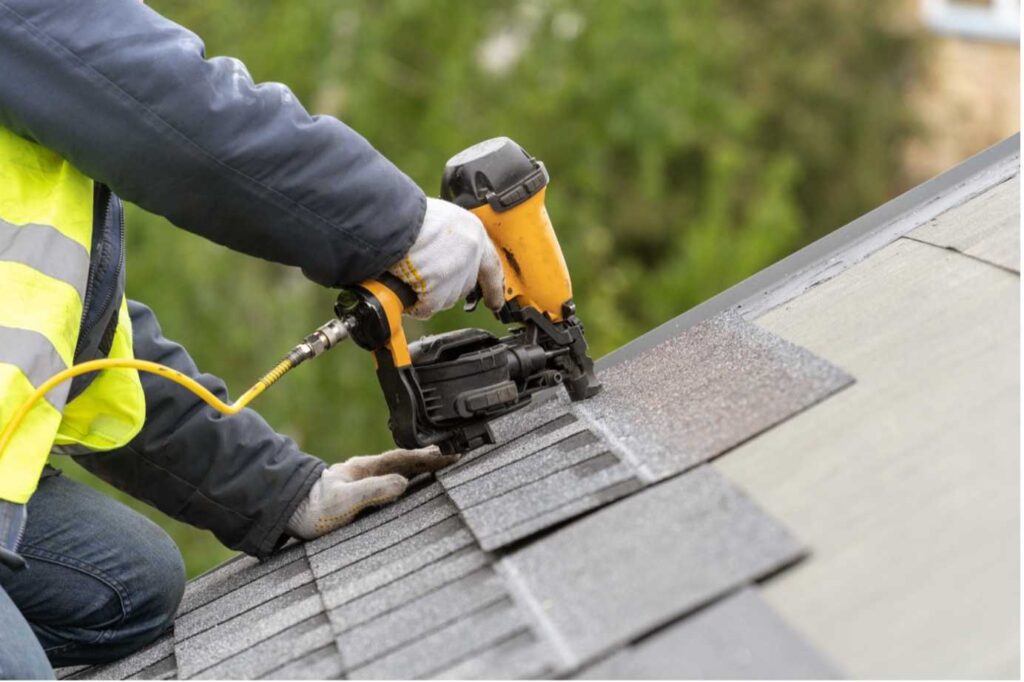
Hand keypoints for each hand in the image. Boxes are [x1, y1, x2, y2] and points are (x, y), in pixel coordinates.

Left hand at [285, 447, 457, 539]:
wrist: (287, 513)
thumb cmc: (312, 509)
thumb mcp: (344, 501)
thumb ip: (373, 491)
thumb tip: (402, 483)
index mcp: (365, 468)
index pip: (404, 459)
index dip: (428, 457)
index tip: (450, 455)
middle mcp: (365, 471)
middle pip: (403, 461)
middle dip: (428, 458)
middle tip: (452, 455)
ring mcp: (361, 481)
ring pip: (397, 469)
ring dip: (418, 467)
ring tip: (437, 465)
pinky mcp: (357, 494)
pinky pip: (388, 481)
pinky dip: (405, 478)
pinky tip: (408, 484)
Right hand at [389, 198, 504, 319]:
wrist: (392, 218)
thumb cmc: (408, 214)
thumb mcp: (441, 218)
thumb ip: (451, 238)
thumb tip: (444, 254)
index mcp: (473, 232)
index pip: (491, 267)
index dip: (493, 287)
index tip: (496, 303)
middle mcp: (471, 254)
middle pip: (463, 285)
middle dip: (445, 286)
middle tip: (424, 276)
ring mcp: (456, 274)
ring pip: (445, 298)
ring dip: (427, 294)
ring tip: (408, 272)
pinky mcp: (438, 291)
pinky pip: (427, 307)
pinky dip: (414, 304)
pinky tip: (404, 288)